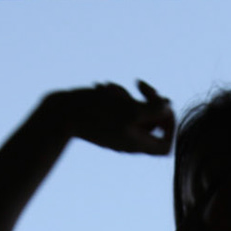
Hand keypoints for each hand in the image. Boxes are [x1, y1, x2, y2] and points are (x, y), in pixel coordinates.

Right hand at [50, 81, 174, 155]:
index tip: (161, 107)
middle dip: (149, 101)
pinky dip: (115, 94)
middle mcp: (128, 139)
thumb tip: (168, 105)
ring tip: (110, 89)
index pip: (166, 145)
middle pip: (153, 124)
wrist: (60, 114)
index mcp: (137, 144)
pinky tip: (101, 88)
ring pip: (135, 110)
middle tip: (141, 86)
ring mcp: (116, 129)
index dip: (170, 125)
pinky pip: (119, 107)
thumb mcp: (129, 110)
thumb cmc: (95, 113)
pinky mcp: (104, 119)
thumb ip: (153, 110)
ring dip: (127, 94)